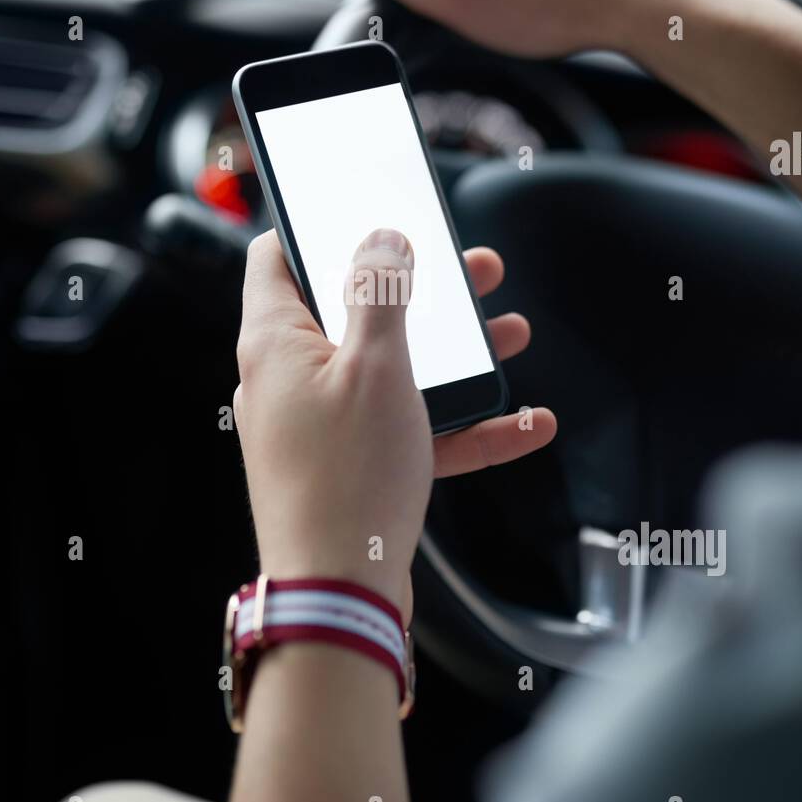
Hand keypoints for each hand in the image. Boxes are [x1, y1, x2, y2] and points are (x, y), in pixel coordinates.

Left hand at [234, 228, 555, 615]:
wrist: (341, 596)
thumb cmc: (346, 479)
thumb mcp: (376, 367)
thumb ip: (381, 293)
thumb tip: (381, 238)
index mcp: (276, 341)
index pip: (277, 256)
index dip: (317, 223)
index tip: (364, 205)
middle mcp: (290, 379)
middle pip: (353, 309)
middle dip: (420, 287)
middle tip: (471, 267)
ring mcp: (322, 426)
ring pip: (393, 370)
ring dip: (454, 353)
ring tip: (510, 332)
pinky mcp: (353, 467)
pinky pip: (411, 431)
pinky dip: (462, 425)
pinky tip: (525, 422)